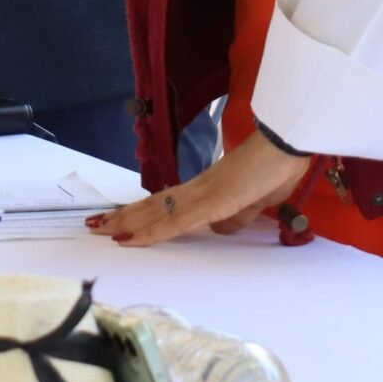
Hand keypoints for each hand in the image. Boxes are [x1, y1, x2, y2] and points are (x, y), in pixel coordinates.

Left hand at [89, 129, 312, 245]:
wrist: (286, 144)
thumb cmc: (277, 168)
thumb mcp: (256, 202)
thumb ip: (238, 215)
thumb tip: (221, 229)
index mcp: (207, 189)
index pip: (168, 203)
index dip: (144, 212)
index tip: (123, 218)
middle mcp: (197, 189)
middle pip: (152, 204)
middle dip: (124, 215)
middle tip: (96, 224)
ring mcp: (201, 194)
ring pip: (155, 211)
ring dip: (127, 221)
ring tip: (101, 228)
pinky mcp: (210, 201)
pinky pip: (174, 220)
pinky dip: (150, 230)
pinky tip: (131, 237)